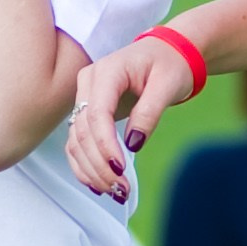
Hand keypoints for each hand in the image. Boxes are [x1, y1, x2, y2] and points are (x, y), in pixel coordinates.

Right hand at [66, 33, 196, 198]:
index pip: (96, 113)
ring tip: (115, 191)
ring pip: (76, 141)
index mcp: (107, 71)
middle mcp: (88, 84)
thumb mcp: (168, 85)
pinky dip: (85, 166)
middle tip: (122, 189)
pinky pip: (78, 143)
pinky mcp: (87, 113)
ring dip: (92, 170)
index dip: (105, 144)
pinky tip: (99, 185)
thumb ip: (149, 112)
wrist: (166, 53)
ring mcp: (84, 98)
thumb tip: (134, 144)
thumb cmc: (170, 65)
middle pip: (83, 131)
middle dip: (100, 164)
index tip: (121, 169)